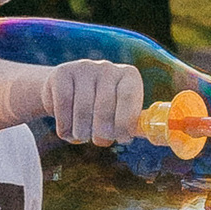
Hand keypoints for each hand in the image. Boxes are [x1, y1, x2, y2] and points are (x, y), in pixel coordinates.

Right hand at [12, 59, 145, 149]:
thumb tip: (148, 133)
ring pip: (82, 109)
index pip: (128, 97)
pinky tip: (67, 130)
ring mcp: (84, 67)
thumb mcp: (119, 110)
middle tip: (99, 141)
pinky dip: (64, 125)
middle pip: (104, 106)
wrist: (67, 89)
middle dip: (102, 131)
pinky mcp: (62, 73)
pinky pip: (63, 105)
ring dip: (81, 131)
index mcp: (128, 76)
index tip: (121, 138)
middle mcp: (107, 67)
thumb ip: (131, 122)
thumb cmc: (99, 107)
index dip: (124, 122)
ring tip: (82, 136)